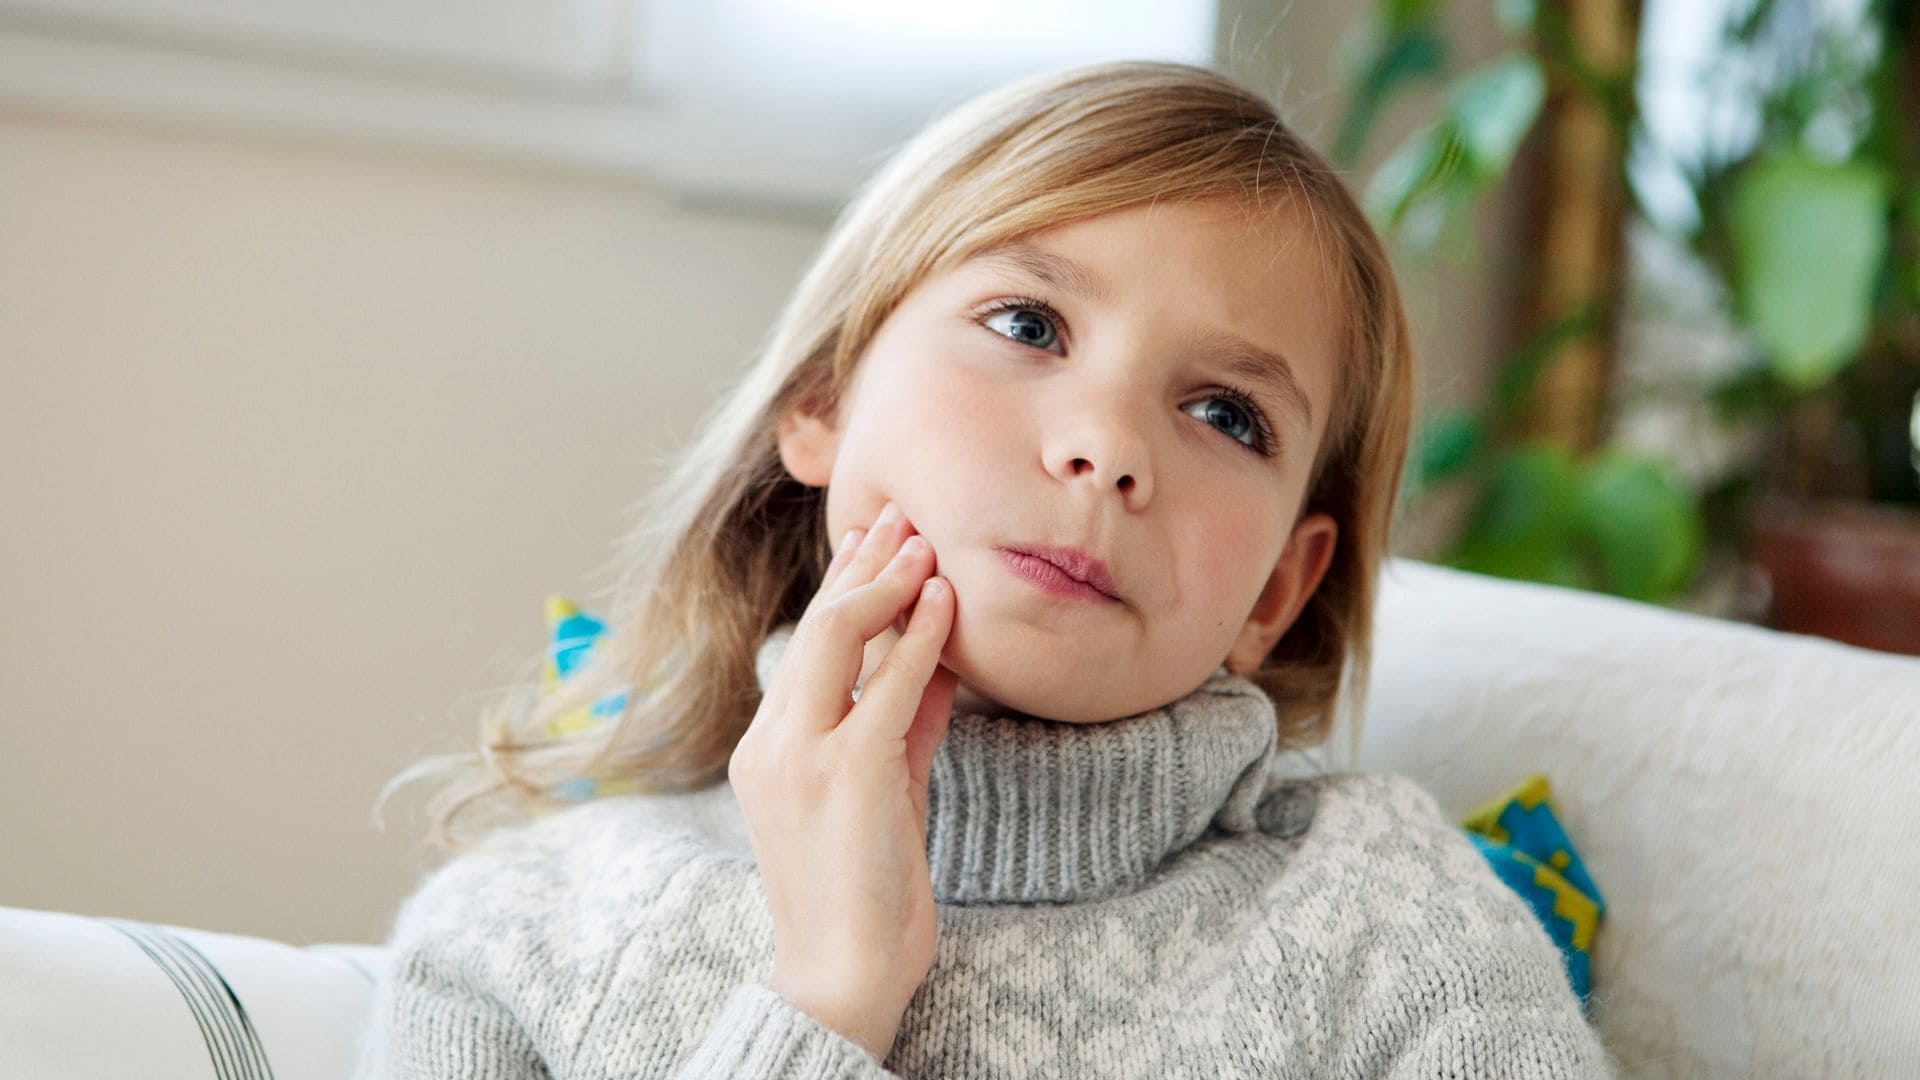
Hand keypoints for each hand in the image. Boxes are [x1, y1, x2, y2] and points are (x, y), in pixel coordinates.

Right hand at [728, 500, 957, 1059]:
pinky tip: (945, 600)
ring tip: (926, 540)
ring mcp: (803, 755)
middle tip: (901, 517)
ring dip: (888, 581)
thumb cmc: (867, 889)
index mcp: (768, 748)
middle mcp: (773, 743)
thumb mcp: (886, 788)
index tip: (875, 542)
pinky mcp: (848, 772)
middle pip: (816, 627)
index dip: (843, 586)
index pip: (807, 646)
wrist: (844, 970)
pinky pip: (889, 684)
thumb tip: (939, 660)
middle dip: (862, 565)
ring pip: (840, 637)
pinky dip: (921, 636)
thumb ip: (904, 723)